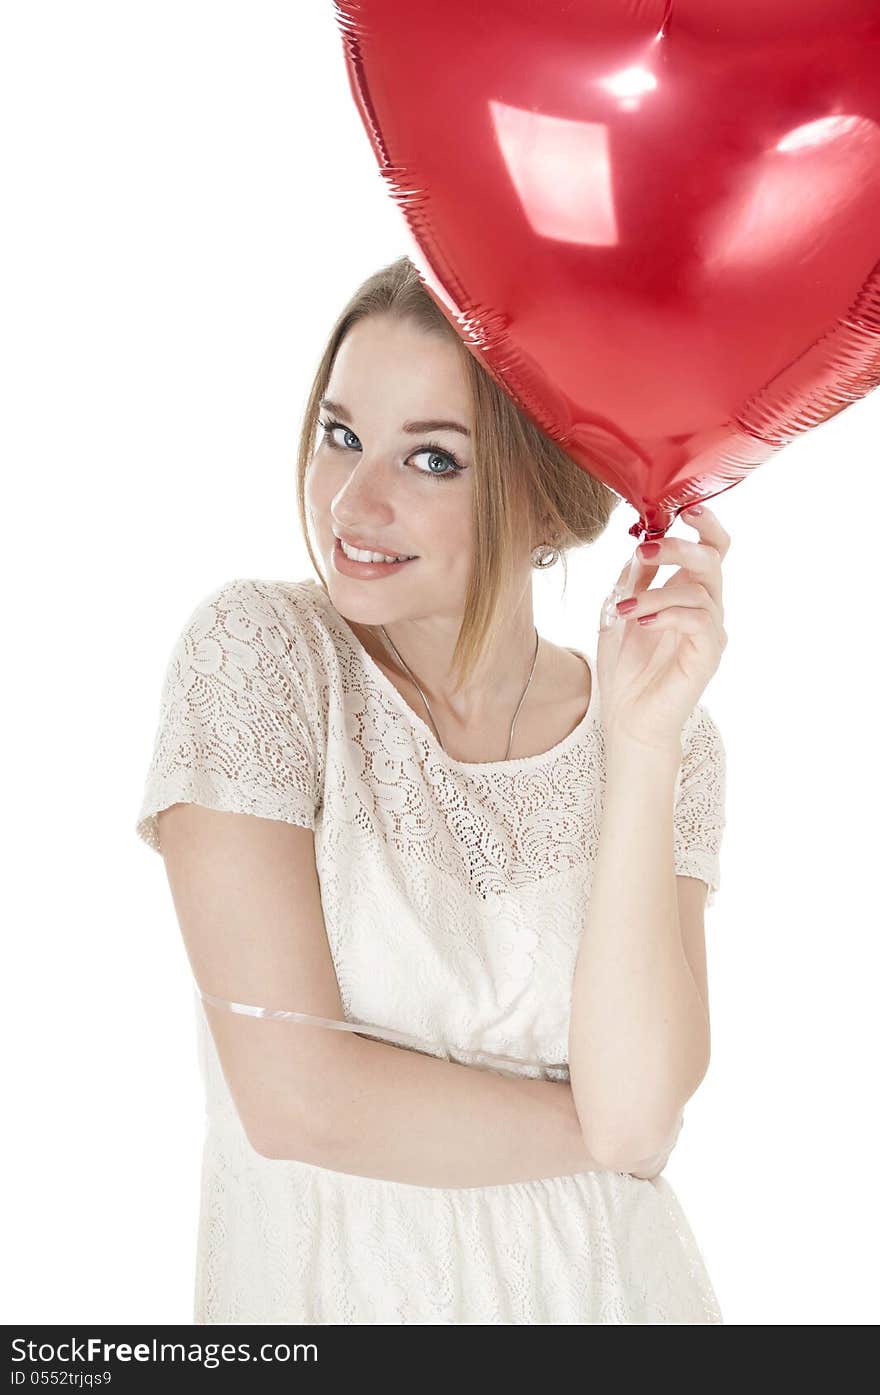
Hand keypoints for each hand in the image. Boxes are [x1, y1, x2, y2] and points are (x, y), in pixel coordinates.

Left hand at [596, 505, 728, 750]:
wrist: (628, 718)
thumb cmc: (625, 669)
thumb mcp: (617, 613)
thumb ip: (630, 580)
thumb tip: (641, 545)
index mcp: (685, 591)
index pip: (710, 548)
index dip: (704, 524)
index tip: (684, 507)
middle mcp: (705, 606)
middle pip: (713, 558)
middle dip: (680, 546)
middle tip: (648, 547)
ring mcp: (710, 630)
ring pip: (700, 589)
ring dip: (656, 592)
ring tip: (624, 610)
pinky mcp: (709, 653)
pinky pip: (698, 619)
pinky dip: (667, 614)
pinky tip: (641, 623)